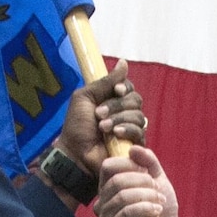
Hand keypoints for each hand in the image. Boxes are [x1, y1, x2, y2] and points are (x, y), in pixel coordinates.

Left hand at [59, 59, 146, 176]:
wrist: (76, 154)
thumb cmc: (77, 128)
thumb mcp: (86, 97)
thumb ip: (105, 82)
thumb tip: (124, 62)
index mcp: (112, 100)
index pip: (129, 88)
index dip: (125, 87)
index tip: (116, 90)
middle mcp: (124, 113)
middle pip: (136, 100)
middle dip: (117, 105)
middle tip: (99, 114)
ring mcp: (130, 130)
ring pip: (139, 116)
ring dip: (119, 119)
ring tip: (102, 127)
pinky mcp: (135, 145)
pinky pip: (140, 131)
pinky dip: (127, 130)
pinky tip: (114, 134)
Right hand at [96, 144, 187, 216]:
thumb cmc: (161, 207)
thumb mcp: (157, 179)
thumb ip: (148, 162)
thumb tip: (133, 148)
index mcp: (109, 185)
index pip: (108, 166)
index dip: (129, 164)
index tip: (148, 172)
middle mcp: (102, 200)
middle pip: (117, 181)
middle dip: (142, 182)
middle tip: (157, 189)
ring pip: (122, 197)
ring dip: (146, 196)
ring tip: (159, 202)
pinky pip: (126, 213)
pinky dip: (145, 209)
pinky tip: (156, 211)